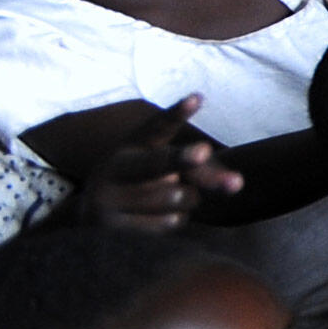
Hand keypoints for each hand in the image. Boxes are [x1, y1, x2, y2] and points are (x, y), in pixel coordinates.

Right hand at [64, 94, 238, 229]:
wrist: (90, 215)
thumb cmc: (141, 182)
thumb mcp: (162, 166)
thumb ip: (201, 168)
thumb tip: (237, 185)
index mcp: (131, 145)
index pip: (156, 127)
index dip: (176, 114)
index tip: (197, 99)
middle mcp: (115, 169)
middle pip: (153, 164)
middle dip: (179, 159)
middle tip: (202, 152)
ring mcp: (109, 201)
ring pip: (175, 197)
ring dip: (188, 197)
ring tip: (169, 194)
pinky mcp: (113, 229)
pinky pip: (167, 224)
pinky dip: (175, 219)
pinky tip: (157, 216)